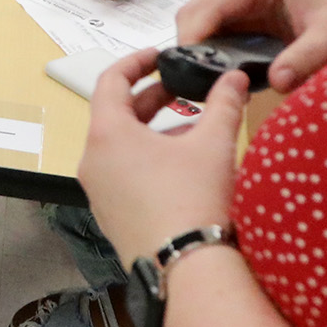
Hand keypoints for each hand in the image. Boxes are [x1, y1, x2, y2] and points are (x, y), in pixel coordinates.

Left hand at [80, 48, 242, 266]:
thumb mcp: (215, 143)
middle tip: (184, 89)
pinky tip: (185, 168)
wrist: (187, 270)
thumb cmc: (194, 201)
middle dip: (152, 98)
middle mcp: (92, 161)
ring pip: (121, 148)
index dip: (136, 62)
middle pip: (116, 115)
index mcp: (106, 134)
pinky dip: (148, 161)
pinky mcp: (111, 217)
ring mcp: (98, 193)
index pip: (111, 80)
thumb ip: (224, 103)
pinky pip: (124, 176)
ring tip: (194, 130)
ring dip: (154, 132)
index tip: (159, 55)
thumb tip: (235, 78)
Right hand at [172, 0, 326, 92]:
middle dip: (190, 45)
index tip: (187, 67)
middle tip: (192, 83)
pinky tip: (219, 80)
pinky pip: (217, 37)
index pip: (212, 3)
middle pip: (197, 12)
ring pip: (201, 25)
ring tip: (203, 85)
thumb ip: (306, 58)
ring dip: (198, 53)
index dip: (195, 34)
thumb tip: (276, 82)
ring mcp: (244, 1)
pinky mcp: (247, 21)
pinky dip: (211, 57)